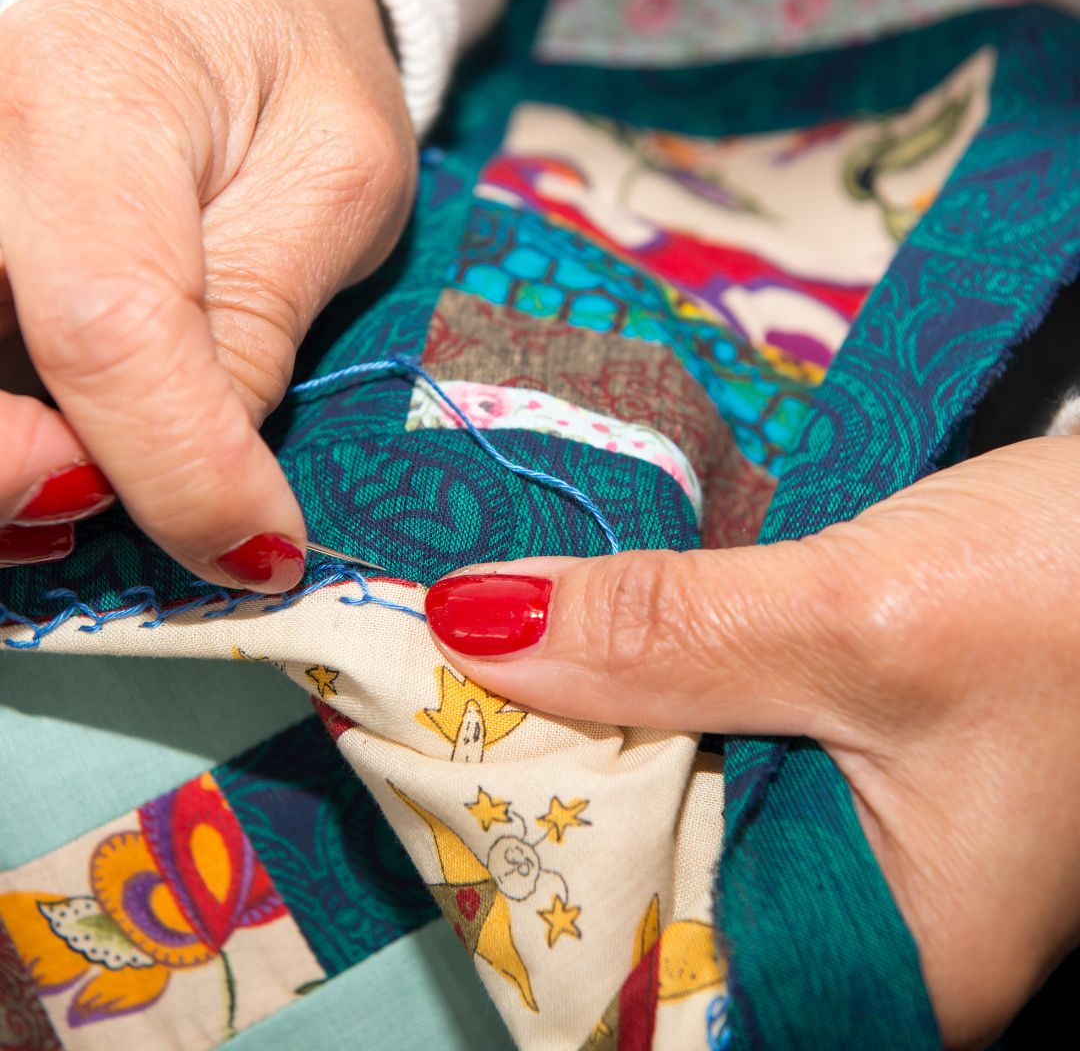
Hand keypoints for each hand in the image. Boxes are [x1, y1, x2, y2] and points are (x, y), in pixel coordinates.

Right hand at [0, 0, 414, 589]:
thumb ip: (261, 320)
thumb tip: (215, 483)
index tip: (265, 550)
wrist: (222, 4)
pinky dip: (3, 453)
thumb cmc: (295, 84)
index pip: (107, 326)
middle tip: (128, 502)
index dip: (182, 471)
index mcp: (94, 106)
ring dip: (3, 479)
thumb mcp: (335, 183)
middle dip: (27, 478)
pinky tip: (57, 469)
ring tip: (94, 494)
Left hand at [424, 434, 1079, 1048]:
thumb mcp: (857, 620)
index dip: (525, 879)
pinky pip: (706, 732)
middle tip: (416, 694)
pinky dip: (642, 684)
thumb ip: (662, 634)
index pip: (650, 972)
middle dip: (539, 785)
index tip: (419, 768)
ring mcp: (847, 825)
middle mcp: (856, 913)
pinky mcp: (835, 744)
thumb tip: (467, 623)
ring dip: (584, 721)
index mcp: (882, 957)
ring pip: (669, 792)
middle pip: (648, 875)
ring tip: (468, 657)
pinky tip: (576, 638)